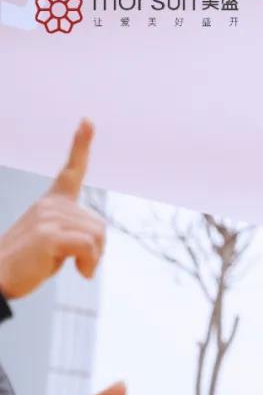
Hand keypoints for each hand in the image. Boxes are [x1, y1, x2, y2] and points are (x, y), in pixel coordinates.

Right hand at [0, 120, 104, 299]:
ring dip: (92, 259)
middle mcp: (50, 205)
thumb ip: (76, 230)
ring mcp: (47, 217)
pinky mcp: (47, 234)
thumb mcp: (57, 241)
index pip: (71, 170)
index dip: (81, 145)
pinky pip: (90, 247)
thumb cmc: (30, 263)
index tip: (87, 121)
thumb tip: (95, 239)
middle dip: (96, 249)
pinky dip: (90, 264)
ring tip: (68, 265)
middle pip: (99, 225)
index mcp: (52, 203)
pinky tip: (79, 273)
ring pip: (97, 237)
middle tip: (74, 261)